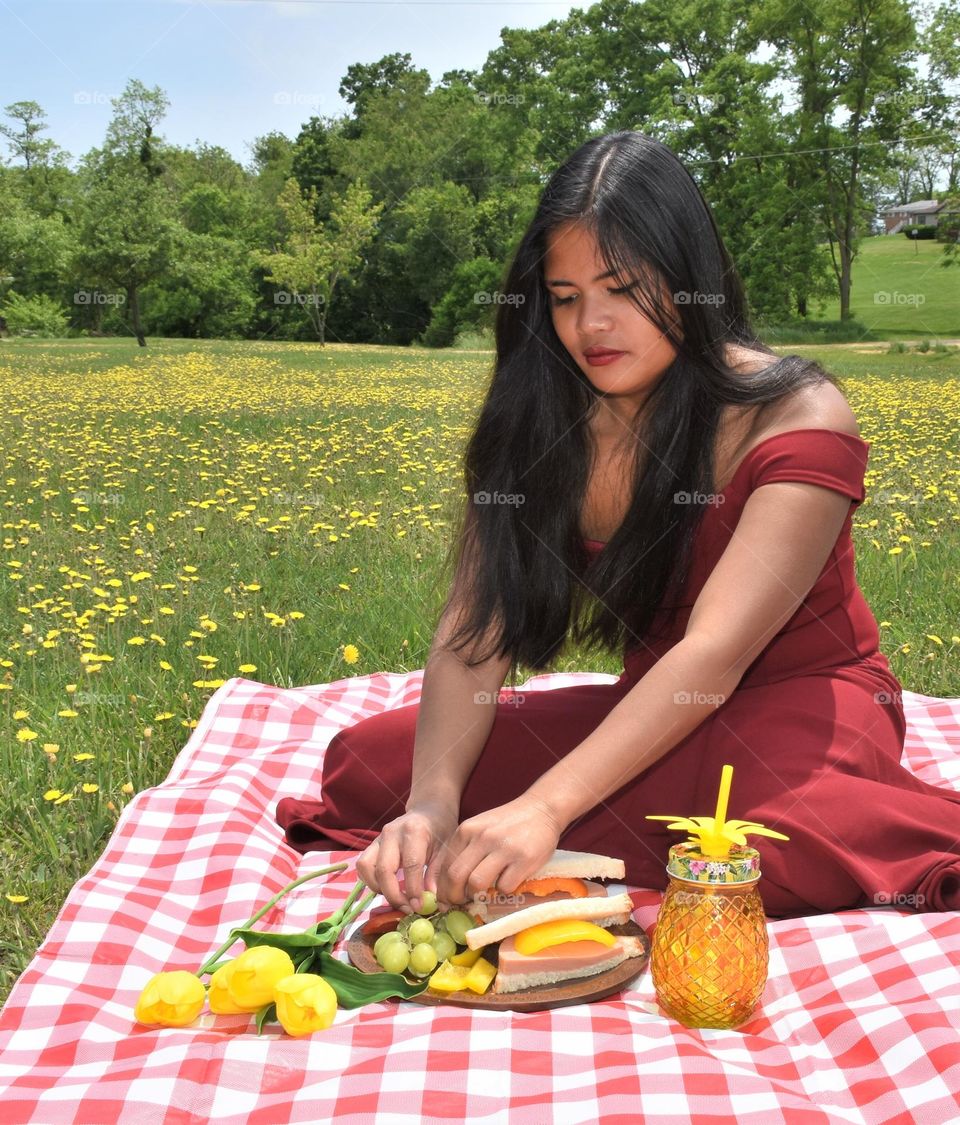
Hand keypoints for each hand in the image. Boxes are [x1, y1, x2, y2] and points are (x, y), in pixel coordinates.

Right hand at [356, 799, 458, 914]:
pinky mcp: (372, 843)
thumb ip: (437, 874)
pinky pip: (363, 865)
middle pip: (384, 869)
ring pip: (366, 867)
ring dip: (378, 888)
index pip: (410, 865)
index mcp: (414, 831)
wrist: (429, 810)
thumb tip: (431, 901)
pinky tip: (387, 888)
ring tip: (396, 898)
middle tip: (407, 909)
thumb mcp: (445, 849)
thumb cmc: (440, 829)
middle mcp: (392, 832)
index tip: (419, 907)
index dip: (413, 890)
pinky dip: (370, 881)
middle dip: (393, 895)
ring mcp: (379, 837)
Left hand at [433, 794, 563, 908]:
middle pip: (456, 876)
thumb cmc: (508, 822)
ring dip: (478, 895)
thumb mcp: (480, 828)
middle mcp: (482, 837)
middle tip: (461, 903)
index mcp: (467, 830)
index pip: (446, 866)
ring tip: (484, 894)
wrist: (541, 808)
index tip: (448, 898)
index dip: (444, 888)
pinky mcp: (524, 859)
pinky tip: (507, 882)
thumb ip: (465, 850)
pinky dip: (503, 891)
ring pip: (477, 883)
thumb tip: (449, 883)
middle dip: (455, 896)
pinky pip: (505, 887)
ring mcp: (503, 848)